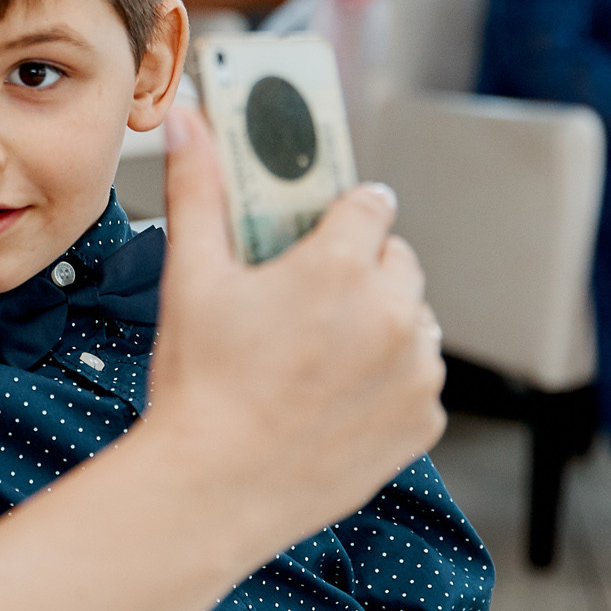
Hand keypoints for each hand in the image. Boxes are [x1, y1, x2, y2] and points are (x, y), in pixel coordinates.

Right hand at [148, 106, 445, 544]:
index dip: (341, 218)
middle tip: (306, 306)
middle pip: (398, 261)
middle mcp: (392, 312)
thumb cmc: (198, 386)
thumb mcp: (192, 279)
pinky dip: (387, 384)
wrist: (214, 491)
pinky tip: (334, 400)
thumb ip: (198, 189)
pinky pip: (417, 380)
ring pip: (412, 320)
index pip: (370, 204)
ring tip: (318, 358)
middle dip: (361, 272)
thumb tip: (187, 119)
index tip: (320, 236)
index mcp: (338, 266)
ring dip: (380, 326)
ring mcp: (415, 369)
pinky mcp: (423, 419)